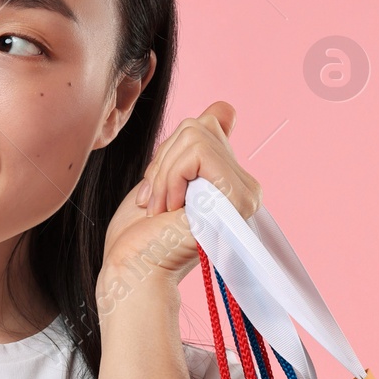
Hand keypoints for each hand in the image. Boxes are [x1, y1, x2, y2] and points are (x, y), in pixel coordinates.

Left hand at [101, 101, 262, 286]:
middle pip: (199, 126)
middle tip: (154, 200)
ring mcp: (244, 194)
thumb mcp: (163, 179)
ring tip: (160, 207)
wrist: (133, 269)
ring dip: (163, 171)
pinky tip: (170, 208)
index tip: (163, 187)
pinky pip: (198, 152)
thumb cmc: (139, 235)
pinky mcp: (236, 198)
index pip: (215, 121)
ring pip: (196, 135)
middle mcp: (244, 187)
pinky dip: (171, 175)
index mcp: (228, 182)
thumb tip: (225, 109)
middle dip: (162, 159)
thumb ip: (190, 150)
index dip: (181, 142)